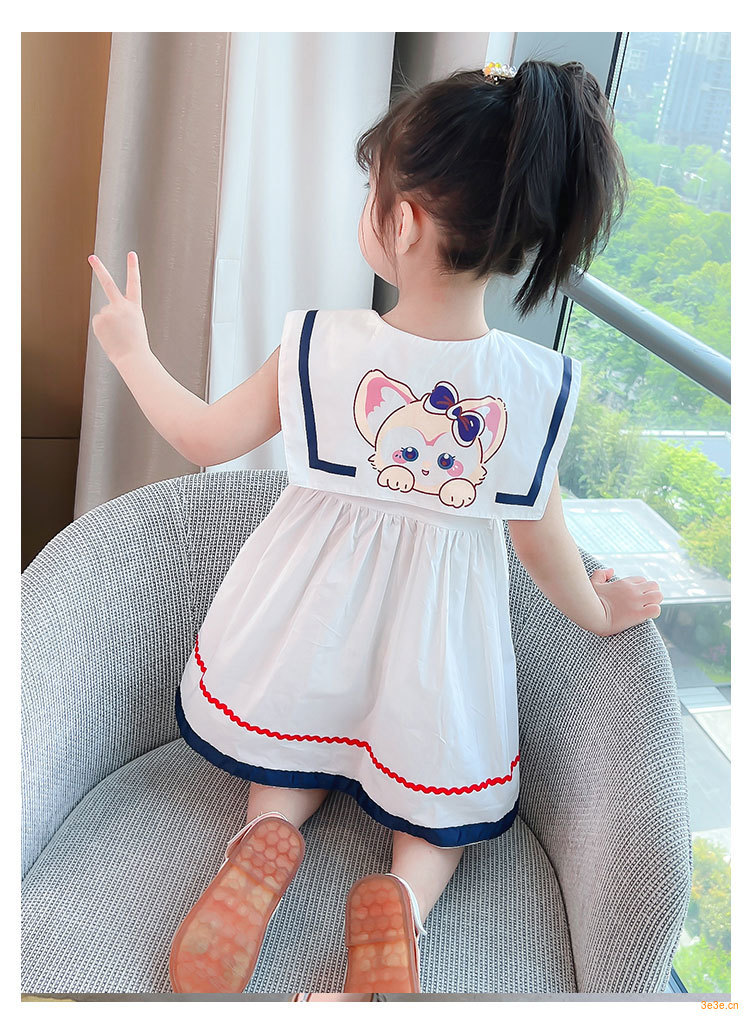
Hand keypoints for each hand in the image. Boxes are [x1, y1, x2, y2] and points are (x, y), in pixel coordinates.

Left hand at [88, 251, 149, 365]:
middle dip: (99, 269)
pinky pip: (98, 322)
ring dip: (109, 325)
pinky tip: (110, 337)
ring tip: (117, 336)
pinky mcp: (98, 320)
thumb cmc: (136, 345)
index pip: (134, 283)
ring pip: (104, 314)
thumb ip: (119, 314)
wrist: (133, 358)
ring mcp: (109, 312)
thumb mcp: (133, 325)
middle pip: (108, 283)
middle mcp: (121, 306)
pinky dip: (103, 330)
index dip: (133, 268)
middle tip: (91, 257)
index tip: (132, 253)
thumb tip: (102, 313)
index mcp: (135, 307)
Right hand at [590, 567, 663, 635]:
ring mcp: (636, 602)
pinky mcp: (638, 614)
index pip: (642, 580)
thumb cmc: (589, 601)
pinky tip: (647, 616)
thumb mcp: (593, 583)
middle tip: (645, 603)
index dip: (642, 588)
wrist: (592, 615)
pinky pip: (656, 609)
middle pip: (654, 586)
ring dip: (655, 602)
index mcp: (623, 583)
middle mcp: (632, 590)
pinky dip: (654, 612)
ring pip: (658, 596)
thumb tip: (611, 570)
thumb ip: (601, 574)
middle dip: (652, 593)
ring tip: (648, 609)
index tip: (637, 596)